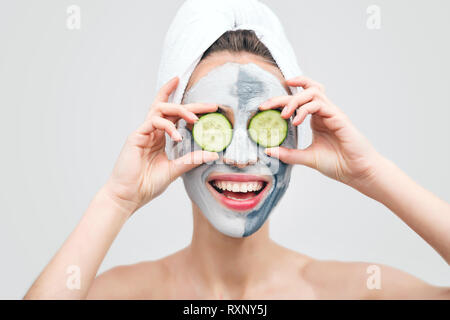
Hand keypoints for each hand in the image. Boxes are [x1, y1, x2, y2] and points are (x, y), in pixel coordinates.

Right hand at [103, 77, 218, 214]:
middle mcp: (152, 132)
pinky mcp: (136, 136)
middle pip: (170, 108)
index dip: (190, 107)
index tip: (210, 107)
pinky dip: (168, 126)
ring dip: (180, 110)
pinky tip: (177, 137)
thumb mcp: (175, 170)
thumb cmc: (146, 184)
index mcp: (160, 137)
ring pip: (161, 109)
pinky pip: (153, 122)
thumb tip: (213, 154)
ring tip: (195, 119)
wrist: (128, 196)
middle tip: (210, 106)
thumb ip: (192, 160)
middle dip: (191, 104)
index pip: (175, 115)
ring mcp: (144, 132)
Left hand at [262, 76, 381, 189]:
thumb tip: (268, 150)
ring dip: (294, 100)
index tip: (264, 106)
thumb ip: (289, 154)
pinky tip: (296, 121)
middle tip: (266, 106)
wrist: (357, 172)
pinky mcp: (339, 117)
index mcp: (316, 119)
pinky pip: (320, 104)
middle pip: (303, 91)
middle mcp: (324, 112)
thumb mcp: (307, 158)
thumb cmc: (338, 164)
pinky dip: (305, 109)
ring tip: (284, 115)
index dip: (281, 98)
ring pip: (312, 92)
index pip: (299, 99)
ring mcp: (332, 113)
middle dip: (282, 96)